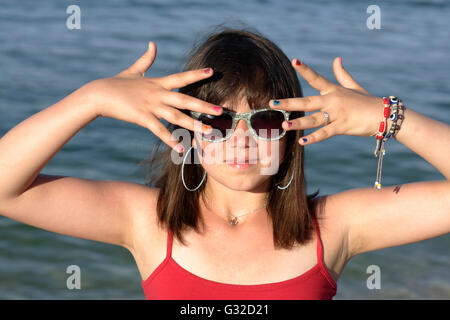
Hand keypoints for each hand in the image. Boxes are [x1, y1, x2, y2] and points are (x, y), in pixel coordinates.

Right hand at [83, 41, 221, 151]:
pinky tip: (181, 148)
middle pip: (185, 100)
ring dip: (194, 125)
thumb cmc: (116, 83)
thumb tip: (152, 43)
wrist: (99, 94)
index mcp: (158, 83)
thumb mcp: (134, 70)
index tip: (213, 71)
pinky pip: (159, 131)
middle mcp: (158, 94)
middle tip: (221, 111)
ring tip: (209, 132)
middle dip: (204, 106)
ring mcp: (151, 106)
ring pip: (176, 117)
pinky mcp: (142, 118)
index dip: (197, 74)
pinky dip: (171, 140)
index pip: (181, 78)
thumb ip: (147, 59)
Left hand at [269, 57, 384, 145]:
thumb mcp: (354, 86)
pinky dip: (314, 138)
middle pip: (307, 101)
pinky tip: (302, 142)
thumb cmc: (367, 101)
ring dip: (298, 123)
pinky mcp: (342, 127)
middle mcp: (333, 100)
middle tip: (272, 103)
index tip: (294, 61)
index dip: (305, 69)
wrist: (385, 115)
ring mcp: (337, 114)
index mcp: (334, 90)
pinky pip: (325, 133)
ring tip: (284, 126)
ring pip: (313, 119)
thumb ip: (342, 74)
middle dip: (289, 103)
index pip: (316, 78)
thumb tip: (336, 59)